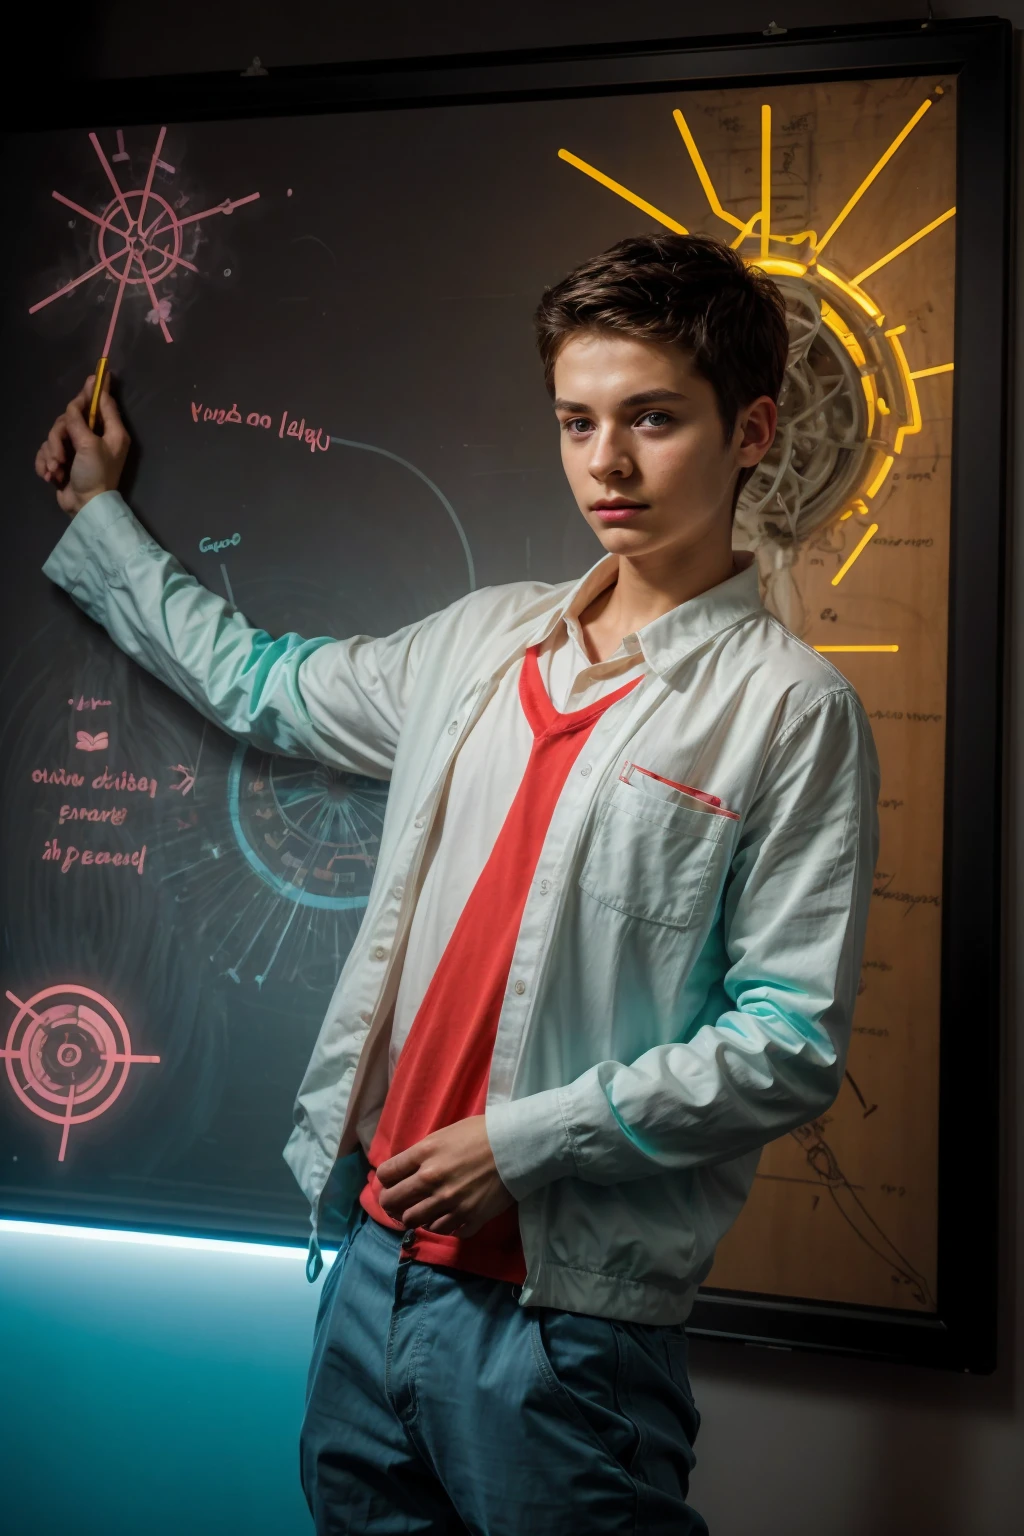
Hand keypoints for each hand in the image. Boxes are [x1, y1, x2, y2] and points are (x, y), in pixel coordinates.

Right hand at [35, 374, 130, 517]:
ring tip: (57, 470)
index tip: (95, 373)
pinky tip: (51, 475)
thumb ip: (78, 421)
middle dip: (59, 436)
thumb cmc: (95, 475)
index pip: (103, 403)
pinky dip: (46, 462)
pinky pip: (48, 450)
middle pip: (70, 418)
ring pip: (55, 434)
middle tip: (62, 454)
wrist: (85, 507)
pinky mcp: (65, 460)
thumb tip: (76, 402)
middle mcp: (96, 437)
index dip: (97, 389)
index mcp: (110, 432)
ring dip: (52, 453)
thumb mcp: (88, 445)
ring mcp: (79, 448)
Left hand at [375, 1115, 514, 1238]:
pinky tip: (447, 1217)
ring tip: (421, 1211)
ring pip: (413, 1222)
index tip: (391, 1182)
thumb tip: (405, 1172)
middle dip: (390, 1203)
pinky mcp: (469, 1218)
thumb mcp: (444, 1134)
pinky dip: (441, 1226)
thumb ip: (422, 1154)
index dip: (385, 1180)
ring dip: (414, 1217)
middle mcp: (432, 1180)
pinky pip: (443, 1231)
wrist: (517, 1146)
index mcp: (424, 1154)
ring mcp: (449, 1202)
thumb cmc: (481, 1133)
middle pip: (391, 1202)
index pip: (385, 1174)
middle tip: (397, 1203)